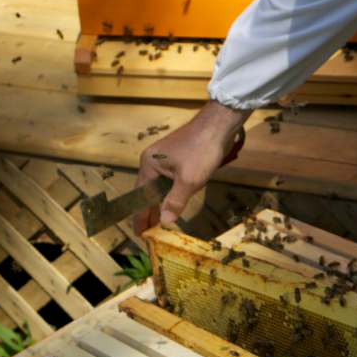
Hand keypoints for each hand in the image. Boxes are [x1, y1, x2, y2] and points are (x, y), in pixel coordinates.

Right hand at [134, 100, 250, 234]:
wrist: (218, 125)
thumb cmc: (202, 149)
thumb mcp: (189, 180)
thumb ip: (175, 200)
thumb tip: (166, 217)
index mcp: (149, 164)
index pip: (141, 195)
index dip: (140, 215)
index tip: (138, 232)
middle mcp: (153, 160)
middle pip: (149, 191)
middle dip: (150, 211)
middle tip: (148, 231)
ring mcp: (166, 158)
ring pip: (161, 185)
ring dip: (161, 201)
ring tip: (159, 221)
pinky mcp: (178, 157)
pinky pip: (171, 179)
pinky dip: (172, 191)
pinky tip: (175, 202)